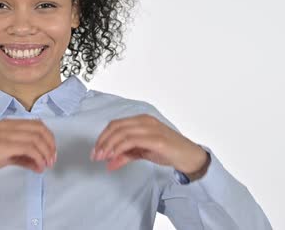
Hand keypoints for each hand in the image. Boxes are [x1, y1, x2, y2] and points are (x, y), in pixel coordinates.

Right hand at [0, 119, 56, 182]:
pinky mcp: (2, 145)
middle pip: (40, 129)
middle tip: (52, 160)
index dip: (49, 138)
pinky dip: (38, 158)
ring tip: (46, 166)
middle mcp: (8, 125)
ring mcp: (5, 134)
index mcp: (9, 123)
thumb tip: (40, 163)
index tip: (52, 152)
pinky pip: (28, 148)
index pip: (38, 124)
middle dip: (50, 146)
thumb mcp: (5, 155)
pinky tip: (38, 167)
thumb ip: (23, 156)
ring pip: (36, 139)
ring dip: (46, 154)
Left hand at [91, 114, 208, 175]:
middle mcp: (145, 121)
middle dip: (102, 141)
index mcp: (141, 120)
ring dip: (108, 146)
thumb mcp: (142, 152)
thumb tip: (108, 163)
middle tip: (95, 155)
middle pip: (116, 127)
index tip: (95, 150)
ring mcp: (151, 129)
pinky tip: (114, 158)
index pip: (115, 124)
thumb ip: (125, 155)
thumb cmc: (168, 151)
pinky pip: (132, 141)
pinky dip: (119, 149)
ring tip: (102, 158)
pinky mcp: (156, 140)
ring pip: (122, 133)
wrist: (189, 156)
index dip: (102, 136)